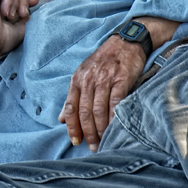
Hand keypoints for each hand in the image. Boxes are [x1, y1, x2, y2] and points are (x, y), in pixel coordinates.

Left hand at [59, 35, 145, 151]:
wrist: (126, 41)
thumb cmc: (104, 60)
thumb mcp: (84, 75)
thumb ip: (73, 97)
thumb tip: (61, 119)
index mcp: (77, 80)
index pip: (70, 108)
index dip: (72, 127)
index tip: (75, 140)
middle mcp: (88, 80)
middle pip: (84, 112)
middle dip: (87, 132)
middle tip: (92, 146)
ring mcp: (104, 79)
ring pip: (98, 110)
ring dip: (100, 129)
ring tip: (103, 141)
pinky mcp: (121, 79)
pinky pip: (115, 103)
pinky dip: (113, 118)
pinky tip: (114, 128)